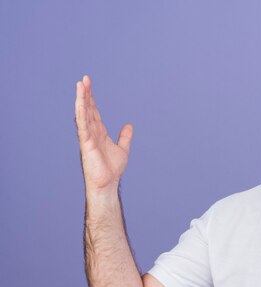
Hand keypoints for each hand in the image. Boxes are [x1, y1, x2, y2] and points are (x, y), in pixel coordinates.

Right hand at [75, 75, 132, 193]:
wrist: (107, 183)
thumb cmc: (112, 169)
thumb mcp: (123, 149)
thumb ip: (125, 137)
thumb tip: (129, 125)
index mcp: (99, 132)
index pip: (94, 112)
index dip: (92, 98)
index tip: (89, 85)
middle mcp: (91, 132)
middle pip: (87, 109)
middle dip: (86, 94)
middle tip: (84, 79)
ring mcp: (87, 136)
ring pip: (83, 114)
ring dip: (81, 99)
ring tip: (80, 85)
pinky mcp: (86, 143)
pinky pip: (83, 125)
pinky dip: (81, 113)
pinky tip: (80, 103)